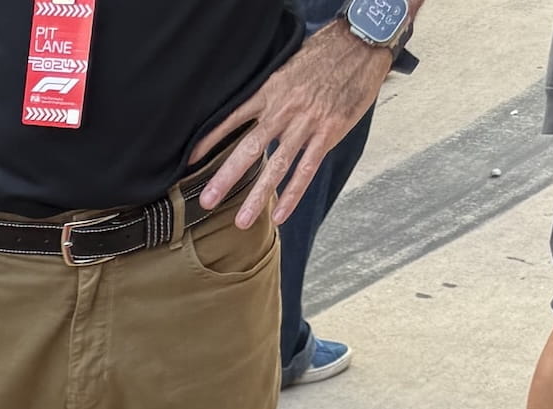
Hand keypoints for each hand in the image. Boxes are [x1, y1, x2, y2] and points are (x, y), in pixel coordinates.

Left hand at [196, 20, 395, 231]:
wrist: (360, 42)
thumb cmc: (325, 54)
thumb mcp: (289, 66)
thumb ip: (270, 92)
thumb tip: (252, 111)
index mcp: (271, 90)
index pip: (233, 118)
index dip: (211, 140)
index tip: (192, 161)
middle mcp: (285, 109)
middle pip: (249, 148)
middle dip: (226, 177)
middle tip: (207, 201)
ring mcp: (306, 123)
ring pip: (277, 165)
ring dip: (258, 196)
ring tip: (241, 221)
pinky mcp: (328, 133)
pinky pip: (306, 169)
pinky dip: (293, 194)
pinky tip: (280, 214)